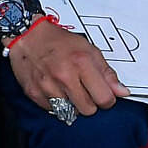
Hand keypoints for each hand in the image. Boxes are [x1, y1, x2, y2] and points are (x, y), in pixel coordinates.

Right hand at [7, 20, 130, 116]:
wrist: (26, 35)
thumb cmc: (57, 41)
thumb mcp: (88, 49)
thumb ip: (106, 72)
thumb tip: (122, 91)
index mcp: (81, 63)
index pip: (104, 99)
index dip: (106, 99)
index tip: (102, 94)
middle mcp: (64, 76)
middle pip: (88, 110)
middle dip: (89, 102)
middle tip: (83, 90)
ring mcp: (47, 86)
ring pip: (70, 112)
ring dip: (71, 103)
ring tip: (66, 88)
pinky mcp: (34, 92)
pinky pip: (52, 110)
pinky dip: (55, 103)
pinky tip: (54, 89)